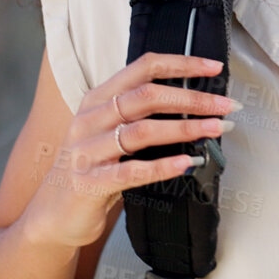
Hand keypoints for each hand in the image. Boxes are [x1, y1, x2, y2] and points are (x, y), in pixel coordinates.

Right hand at [21, 52, 234, 249]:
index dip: (180, 64)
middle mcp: (89, 119)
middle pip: (146, 96)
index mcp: (97, 100)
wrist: (53, 214)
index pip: (142, 68)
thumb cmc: (91, 170)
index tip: (213, 68)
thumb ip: (139, 115)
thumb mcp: (109, 133)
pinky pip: (130, 171)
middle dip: (192, 98)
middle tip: (225, 106)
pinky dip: (161, 166)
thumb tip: (195, 105)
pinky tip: (185, 164)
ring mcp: (86, 151)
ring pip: (142, 131)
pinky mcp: (88, 183)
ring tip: (214, 130)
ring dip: (184, 128)